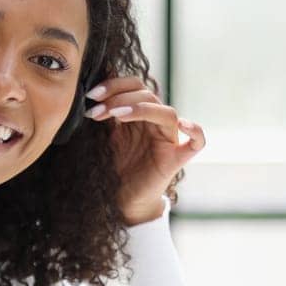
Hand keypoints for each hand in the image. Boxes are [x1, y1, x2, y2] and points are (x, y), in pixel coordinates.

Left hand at [85, 76, 205, 223]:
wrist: (122, 199)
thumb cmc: (115, 167)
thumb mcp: (103, 137)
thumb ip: (102, 115)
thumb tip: (88, 92)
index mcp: (138, 113)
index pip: (134, 85)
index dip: (114, 85)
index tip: (91, 95)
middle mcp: (155, 122)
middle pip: (148, 94)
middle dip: (119, 98)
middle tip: (95, 111)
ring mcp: (169, 139)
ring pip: (167, 113)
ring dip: (141, 108)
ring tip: (115, 115)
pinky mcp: (177, 159)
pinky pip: (197, 142)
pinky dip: (195, 131)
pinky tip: (183, 125)